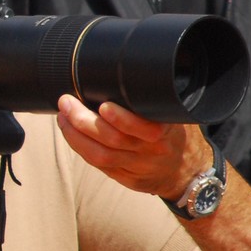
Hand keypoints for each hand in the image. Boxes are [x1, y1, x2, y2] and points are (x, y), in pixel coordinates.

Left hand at [56, 96, 207, 200]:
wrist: (188, 173)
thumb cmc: (178, 134)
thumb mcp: (177, 114)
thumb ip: (156, 100)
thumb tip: (128, 70)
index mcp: (166, 133)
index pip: (143, 129)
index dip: (121, 119)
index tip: (103, 104)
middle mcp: (151, 153)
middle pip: (112, 140)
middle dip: (83, 121)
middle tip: (67, 102)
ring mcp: (137, 168)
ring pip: (100, 156)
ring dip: (75, 136)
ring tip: (63, 117)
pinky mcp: (125, 179)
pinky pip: (98, 165)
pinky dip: (81, 148)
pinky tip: (71, 133)